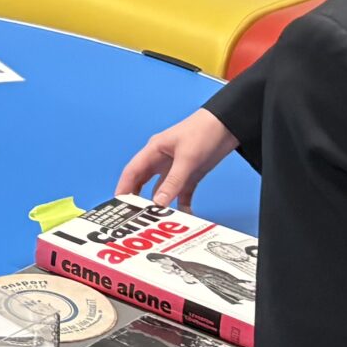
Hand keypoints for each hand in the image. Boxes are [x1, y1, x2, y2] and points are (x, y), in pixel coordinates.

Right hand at [117, 107, 235, 207]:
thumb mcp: (187, 158)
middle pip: (143, 183)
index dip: (123, 188)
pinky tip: (185, 216)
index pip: (132, 172)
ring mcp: (176, 168)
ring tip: (158, 221)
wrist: (229, 125)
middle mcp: (161, 160)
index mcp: (154, 151)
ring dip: (161, 205)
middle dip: (138, 199)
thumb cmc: (204, 131)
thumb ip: (173, 182)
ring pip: (162, 191)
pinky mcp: (191, 174)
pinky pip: (182, 194)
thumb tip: (158, 203)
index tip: (118, 205)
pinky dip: (182, 205)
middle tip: (134, 217)